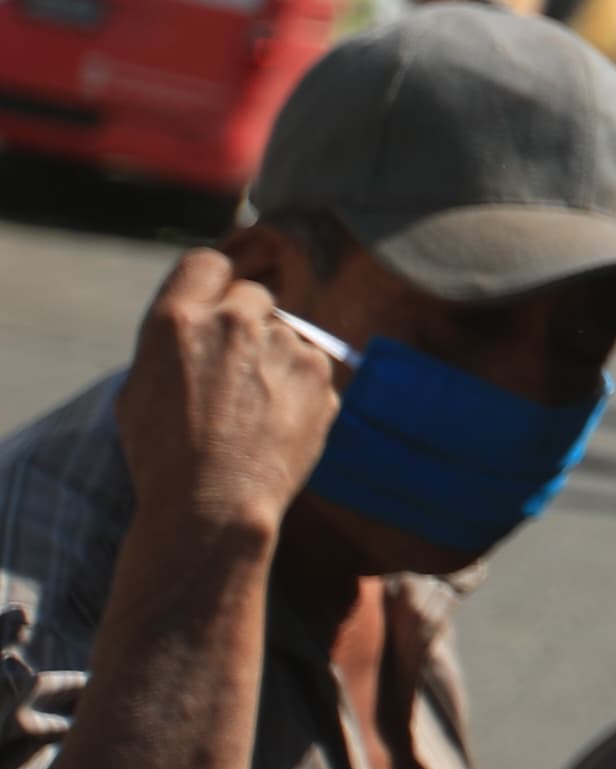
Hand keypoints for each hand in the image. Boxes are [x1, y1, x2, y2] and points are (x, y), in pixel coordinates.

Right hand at [118, 251, 345, 549]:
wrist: (213, 506)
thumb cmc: (163, 455)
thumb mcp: (139, 389)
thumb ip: (174, 342)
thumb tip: (198, 321)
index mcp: (179, 319)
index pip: (206, 262)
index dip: (213, 283)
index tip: (216, 303)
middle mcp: (235, 320)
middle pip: (253, 295)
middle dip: (245, 323)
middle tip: (233, 370)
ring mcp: (285, 343)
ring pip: (286, 334)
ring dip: (274, 359)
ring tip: (251, 412)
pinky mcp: (322, 371)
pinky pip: (310, 367)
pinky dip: (299, 388)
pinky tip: (276, 424)